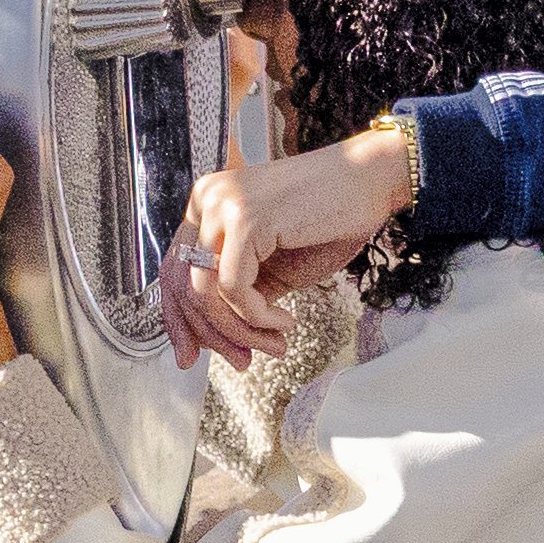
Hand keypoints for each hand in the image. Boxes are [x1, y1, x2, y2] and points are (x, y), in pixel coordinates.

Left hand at [165, 118, 422, 364]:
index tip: (194, 356)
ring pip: (205, 293)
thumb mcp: (275, 267)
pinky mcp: (245, 218)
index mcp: (205, 207)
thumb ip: (241, 293)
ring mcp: (222, 206)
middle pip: (182, 286)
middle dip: (212, 335)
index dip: (179, 321)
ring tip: (275, 343)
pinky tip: (287, 320)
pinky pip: (233, 287)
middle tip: (243, 361)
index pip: (172, 271)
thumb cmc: (330, 221)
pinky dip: (258, 316)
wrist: (370, 181)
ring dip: (240, 330)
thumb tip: (219, 339)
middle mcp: (205, 201)